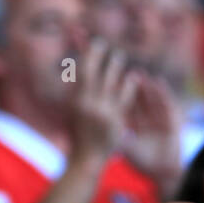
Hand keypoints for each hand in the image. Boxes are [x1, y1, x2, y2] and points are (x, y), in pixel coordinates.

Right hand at [69, 40, 139, 162]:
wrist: (85, 158)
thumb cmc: (76, 132)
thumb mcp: (70, 110)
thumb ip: (72, 91)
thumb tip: (74, 69)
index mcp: (74, 99)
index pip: (83, 70)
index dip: (91, 53)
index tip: (98, 44)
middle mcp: (87, 103)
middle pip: (96, 71)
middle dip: (104, 56)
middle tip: (112, 50)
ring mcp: (102, 111)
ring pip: (112, 80)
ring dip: (117, 67)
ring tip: (120, 59)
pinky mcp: (115, 119)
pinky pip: (125, 95)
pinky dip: (129, 84)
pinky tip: (133, 77)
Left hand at [118, 69, 182, 191]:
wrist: (164, 172)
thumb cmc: (144, 163)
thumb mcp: (125, 148)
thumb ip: (114, 138)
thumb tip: (93, 130)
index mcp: (135, 126)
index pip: (125, 108)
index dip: (117, 97)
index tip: (107, 85)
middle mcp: (147, 120)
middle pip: (137, 100)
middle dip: (130, 87)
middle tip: (121, 74)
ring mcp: (160, 118)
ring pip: (151, 99)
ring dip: (145, 86)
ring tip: (138, 74)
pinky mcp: (173, 119)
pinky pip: (167, 102)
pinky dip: (163, 92)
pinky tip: (157, 81)